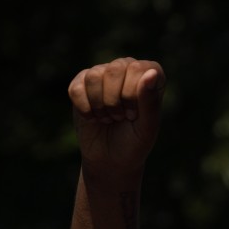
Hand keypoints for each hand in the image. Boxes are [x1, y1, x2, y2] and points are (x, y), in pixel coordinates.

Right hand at [68, 58, 165, 178]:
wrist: (110, 160)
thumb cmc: (134, 143)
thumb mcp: (147, 128)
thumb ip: (150, 101)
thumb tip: (151, 73)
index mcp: (149, 75)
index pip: (139, 69)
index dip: (133, 95)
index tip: (133, 115)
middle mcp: (126, 68)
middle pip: (115, 70)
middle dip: (115, 102)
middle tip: (120, 118)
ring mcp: (103, 73)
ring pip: (94, 77)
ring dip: (100, 107)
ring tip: (108, 119)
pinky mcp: (81, 82)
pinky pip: (77, 88)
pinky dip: (85, 110)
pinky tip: (93, 118)